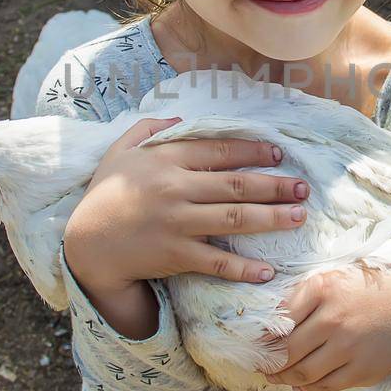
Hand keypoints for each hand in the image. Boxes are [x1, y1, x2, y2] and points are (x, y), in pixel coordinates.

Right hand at [64, 116, 308, 296]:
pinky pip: (216, 262)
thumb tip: (177, 120)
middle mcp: (175, 188)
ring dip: (271, 218)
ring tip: (298, 216)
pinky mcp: (175, 254)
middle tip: (303, 187)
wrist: (86, 244)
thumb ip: (148, 130)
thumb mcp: (120, 152)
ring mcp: (177, 223)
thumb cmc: (105, 195)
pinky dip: (242, 268)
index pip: (219, 151)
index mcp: (166, 160)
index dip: (253, 151)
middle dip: (275, 185)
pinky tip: (267, 270)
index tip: (279, 155)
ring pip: (234, 218)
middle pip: (237, 184)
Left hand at [263, 265, 390, 390]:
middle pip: (287, 350)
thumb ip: (302, 296)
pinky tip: (299, 384)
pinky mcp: (362, 371)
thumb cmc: (367, 291)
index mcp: (323, 289)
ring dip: (283, 378)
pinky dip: (307, 388)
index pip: (279, 319)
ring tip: (275, 376)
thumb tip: (267, 323)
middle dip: (268, 362)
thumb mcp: (333, 279)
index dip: (262, 336)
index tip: (254, 343)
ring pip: (303, 373)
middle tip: (260, 365)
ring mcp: (349, 348)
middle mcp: (334, 319)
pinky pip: (325, 386)